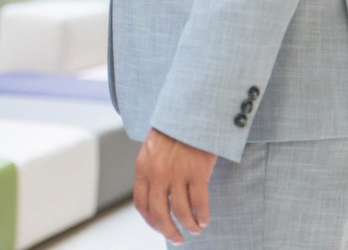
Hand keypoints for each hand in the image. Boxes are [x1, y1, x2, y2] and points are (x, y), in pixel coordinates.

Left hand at [134, 128, 215, 245]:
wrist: (190, 111)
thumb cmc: (173, 130)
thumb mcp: (152, 149)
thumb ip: (151, 170)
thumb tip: (156, 197)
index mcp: (143, 169)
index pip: (142, 205)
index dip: (151, 222)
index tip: (161, 227)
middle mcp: (157, 174)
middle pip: (160, 214)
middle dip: (169, 231)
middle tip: (178, 238)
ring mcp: (177, 173)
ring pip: (181, 212)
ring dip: (189, 225)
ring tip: (196, 229)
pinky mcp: (197, 172)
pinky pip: (199, 203)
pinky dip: (202, 215)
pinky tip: (205, 219)